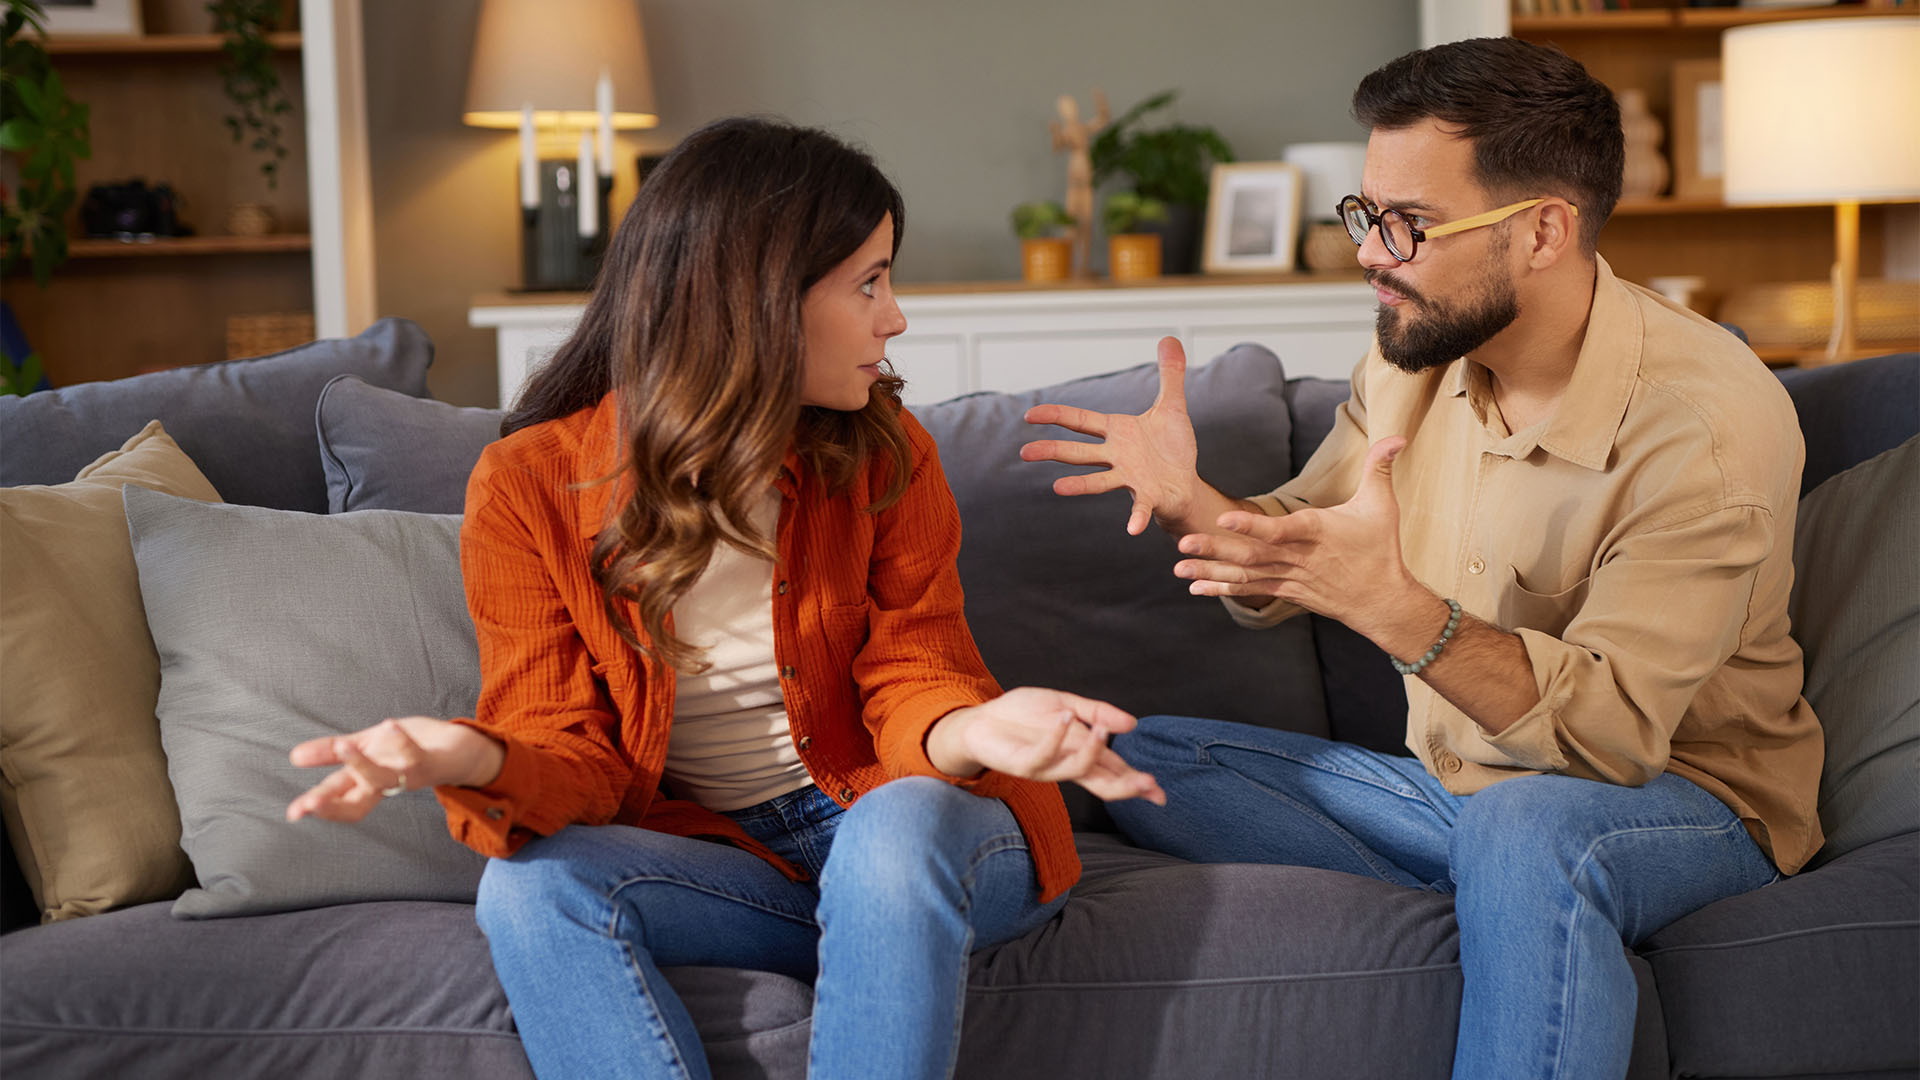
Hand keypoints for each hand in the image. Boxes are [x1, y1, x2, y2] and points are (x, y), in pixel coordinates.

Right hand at [285, 717, 503, 823]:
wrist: (462, 746)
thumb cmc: (412, 747)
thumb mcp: (367, 744)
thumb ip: (334, 752)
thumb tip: (293, 757)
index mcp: (368, 780)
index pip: (338, 796)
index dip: (316, 805)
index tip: (293, 813)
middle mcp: (387, 784)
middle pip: (356, 804)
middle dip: (332, 806)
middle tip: (308, 805)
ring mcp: (408, 776)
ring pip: (382, 779)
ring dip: (361, 764)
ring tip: (341, 746)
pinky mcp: (431, 764)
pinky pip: (415, 756)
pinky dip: (401, 741)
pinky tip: (388, 725)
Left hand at [926, 687, 1165, 804]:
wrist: (981, 719)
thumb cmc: (1023, 716)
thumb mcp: (1065, 704)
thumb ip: (1097, 712)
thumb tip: (1131, 724)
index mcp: (1082, 754)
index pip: (1116, 772)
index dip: (1138, 783)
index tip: (1160, 793)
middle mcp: (1067, 765)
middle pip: (1103, 785)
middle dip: (1126, 786)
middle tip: (1148, 784)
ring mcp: (1046, 768)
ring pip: (1077, 771)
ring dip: (1092, 753)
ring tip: (1101, 731)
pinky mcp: (1022, 765)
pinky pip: (1043, 756)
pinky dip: (1055, 738)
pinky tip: (1063, 718)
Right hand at [1021, 336, 1200, 535]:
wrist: (1186, 484)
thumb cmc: (1173, 449)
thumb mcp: (1173, 407)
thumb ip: (1169, 375)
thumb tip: (1169, 338)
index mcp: (1117, 432)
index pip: (1080, 420)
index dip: (1055, 416)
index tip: (1029, 415)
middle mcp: (1117, 456)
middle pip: (1079, 452)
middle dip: (1052, 451)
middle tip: (1024, 453)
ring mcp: (1130, 478)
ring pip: (1099, 481)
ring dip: (1079, 485)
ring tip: (1057, 489)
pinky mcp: (1148, 496)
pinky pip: (1140, 507)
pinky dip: (1136, 518)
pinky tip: (1133, 530)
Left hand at [1174, 437, 1420, 637]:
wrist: (1382, 601)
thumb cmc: (1381, 549)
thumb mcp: (1382, 505)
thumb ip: (1380, 467)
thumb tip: (1398, 436)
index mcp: (1317, 533)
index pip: (1282, 530)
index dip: (1253, 526)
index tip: (1225, 519)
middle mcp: (1299, 558)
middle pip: (1253, 554)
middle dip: (1216, 549)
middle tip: (1183, 541)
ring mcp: (1291, 578)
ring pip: (1246, 575)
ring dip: (1212, 571)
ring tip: (1179, 567)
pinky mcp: (1287, 591)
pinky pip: (1251, 590)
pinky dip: (1223, 588)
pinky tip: (1196, 586)